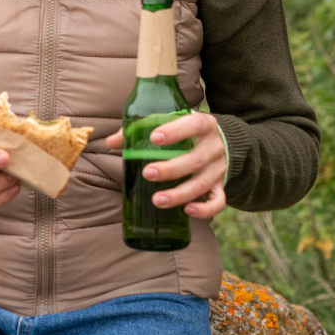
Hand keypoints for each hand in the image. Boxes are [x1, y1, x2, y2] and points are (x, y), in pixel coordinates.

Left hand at [105, 112, 225, 219]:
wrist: (222, 140)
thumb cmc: (186, 130)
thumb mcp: (170, 123)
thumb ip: (140, 129)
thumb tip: (112, 142)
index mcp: (203, 125)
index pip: (194, 124)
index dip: (176, 132)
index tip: (154, 138)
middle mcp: (214, 147)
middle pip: (196, 160)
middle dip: (171, 169)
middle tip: (147, 173)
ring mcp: (219, 168)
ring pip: (203, 184)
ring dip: (180, 194)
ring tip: (157, 200)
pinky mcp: (220, 185)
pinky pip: (218, 201)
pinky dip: (205, 209)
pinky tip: (187, 211)